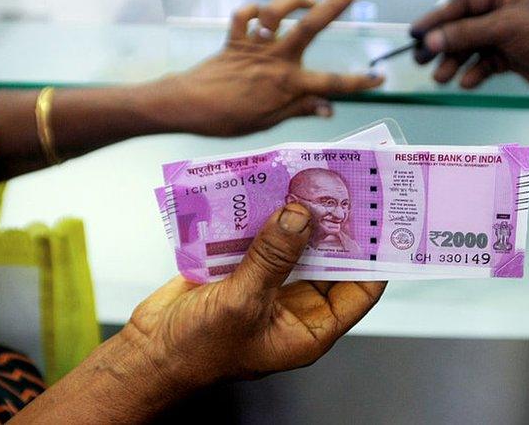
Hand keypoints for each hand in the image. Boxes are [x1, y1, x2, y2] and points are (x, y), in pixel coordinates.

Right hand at [127, 202, 383, 386]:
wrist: (149, 350)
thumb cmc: (198, 350)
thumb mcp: (243, 304)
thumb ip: (273, 258)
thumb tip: (301, 217)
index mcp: (309, 326)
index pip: (359, 289)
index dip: (372, 256)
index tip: (379, 219)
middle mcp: (294, 304)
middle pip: (327, 258)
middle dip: (332, 225)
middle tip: (340, 185)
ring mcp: (267, 283)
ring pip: (294, 242)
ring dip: (296, 214)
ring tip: (305, 178)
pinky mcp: (240, 267)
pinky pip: (261, 236)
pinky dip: (263, 214)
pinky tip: (266, 188)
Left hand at [172, 0, 383, 135]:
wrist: (187, 106)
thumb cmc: (228, 120)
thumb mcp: (268, 122)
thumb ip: (300, 109)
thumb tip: (330, 108)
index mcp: (288, 85)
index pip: (332, 84)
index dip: (359, 82)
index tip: (380, 78)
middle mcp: (276, 60)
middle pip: (311, 27)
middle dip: (335, 6)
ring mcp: (255, 47)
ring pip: (277, 13)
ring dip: (294, 0)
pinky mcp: (235, 40)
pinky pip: (245, 17)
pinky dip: (252, 12)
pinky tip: (261, 15)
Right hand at [410, 0, 528, 95]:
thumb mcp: (504, 27)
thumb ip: (465, 34)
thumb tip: (431, 41)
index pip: (464, 2)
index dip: (438, 18)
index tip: (416, 32)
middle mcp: (507, 8)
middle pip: (465, 25)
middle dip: (444, 44)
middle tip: (421, 59)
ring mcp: (510, 33)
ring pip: (473, 47)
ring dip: (456, 62)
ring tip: (441, 77)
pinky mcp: (513, 55)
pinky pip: (486, 63)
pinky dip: (475, 72)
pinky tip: (466, 82)